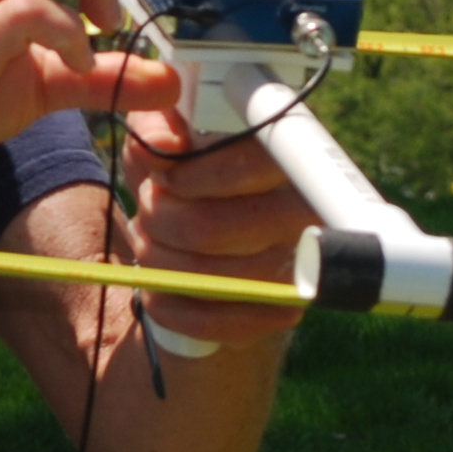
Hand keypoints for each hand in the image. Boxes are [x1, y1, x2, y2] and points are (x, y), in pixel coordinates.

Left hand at [117, 104, 321, 348]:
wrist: (211, 224)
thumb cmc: (187, 167)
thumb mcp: (166, 133)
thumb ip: (157, 129)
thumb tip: (164, 147)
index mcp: (286, 154)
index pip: (249, 164)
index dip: (195, 175)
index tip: (164, 178)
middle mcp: (306, 209)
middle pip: (209, 228)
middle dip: (157, 220)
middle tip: (146, 210)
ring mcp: (299, 266)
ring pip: (207, 277)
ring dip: (158, 261)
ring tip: (149, 240)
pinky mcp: (284, 310)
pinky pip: (216, 322)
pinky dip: (170, 305)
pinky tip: (158, 287)